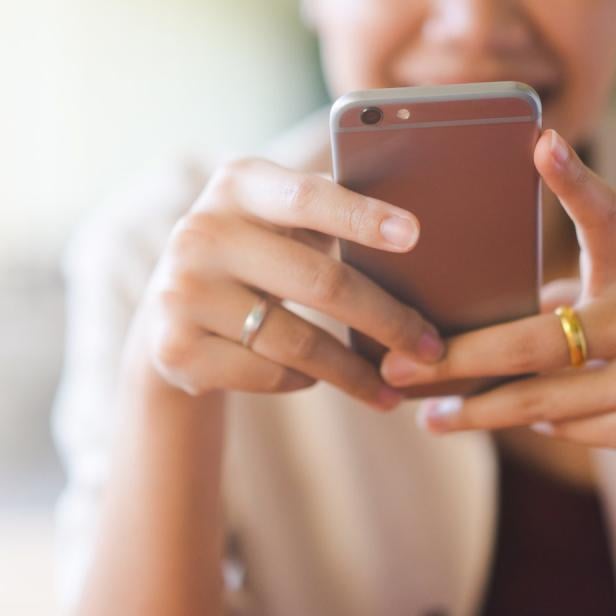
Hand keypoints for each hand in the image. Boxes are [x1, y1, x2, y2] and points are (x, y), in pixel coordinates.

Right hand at [129, 158, 443, 411]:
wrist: (172, 311)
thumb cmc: (252, 257)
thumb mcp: (275, 223)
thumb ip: (325, 218)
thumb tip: (414, 242)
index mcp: (238, 187)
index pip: (307, 197)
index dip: (362, 216)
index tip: (414, 236)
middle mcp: (202, 233)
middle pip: (320, 282)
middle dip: (387, 321)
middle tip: (430, 348)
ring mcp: (182, 292)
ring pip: (297, 342)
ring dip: (353, 373)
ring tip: (390, 388)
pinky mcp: (175, 348)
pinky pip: (268, 373)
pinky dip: (302, 380)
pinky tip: (312, 378)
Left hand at [381, 129, 615, 445]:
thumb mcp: (607, 286)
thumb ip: (558, 294)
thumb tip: (467, 308)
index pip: (607, 220)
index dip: (576, 184)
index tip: (542, 145)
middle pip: (529, 345)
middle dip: (452, 361)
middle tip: (392, 369)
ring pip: (543, 405)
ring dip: (479, 411)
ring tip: (430, 417)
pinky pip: (578, 431)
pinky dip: (538, 427)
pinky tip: (502, 420)